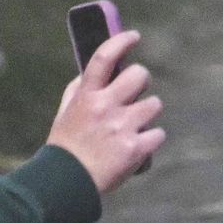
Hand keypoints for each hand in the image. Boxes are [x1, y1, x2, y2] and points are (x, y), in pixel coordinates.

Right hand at [47, 27, 165, 193]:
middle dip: (141, 83)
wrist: (64, 185)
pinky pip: (158, 134)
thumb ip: (81, 90)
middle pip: (140, 75)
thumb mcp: (66, 113)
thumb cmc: (66, 147)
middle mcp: (104, 107)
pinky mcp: (135, 148)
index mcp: (86, 96)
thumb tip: (101, 68)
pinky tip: (137, 147)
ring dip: (147, 115)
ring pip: (154, 104)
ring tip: (132, 128)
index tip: (133, 36)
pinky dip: (150, 140)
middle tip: (134, 95)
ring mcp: (121, 127)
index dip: (121, 42)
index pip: (104, 58)